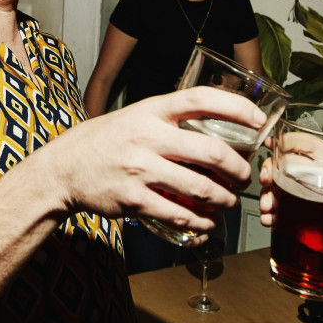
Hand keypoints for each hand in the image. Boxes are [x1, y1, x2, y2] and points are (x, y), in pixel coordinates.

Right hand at [34, 87, 261, 233]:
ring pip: (201, 189)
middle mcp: (147, 137)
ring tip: (229, 202)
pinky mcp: (134, 200)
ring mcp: (140, 169)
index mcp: (151, 110)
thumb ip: (169, 119)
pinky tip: (207, 222)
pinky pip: (179, 215)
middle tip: (245, 177)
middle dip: (239, 169)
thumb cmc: (105, 141)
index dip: (236, 108)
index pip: (200, 99)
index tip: (260, 121)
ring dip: (224, 200)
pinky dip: (200, 223)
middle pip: (211, 152)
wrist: (62, 169)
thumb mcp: (135, 116)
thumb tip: (216, 128)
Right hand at [257, 156, 322, 319]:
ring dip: (268, 194)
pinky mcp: (306, 222)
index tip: (273, 144)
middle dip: (272, 170)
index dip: (292, 142)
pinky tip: (269, 221)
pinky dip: (271, 213)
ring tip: (267, 209)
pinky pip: (283, 211)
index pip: (315, 148)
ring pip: (282, 187)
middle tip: (266, 182)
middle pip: (290, 165)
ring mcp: (313, 202)